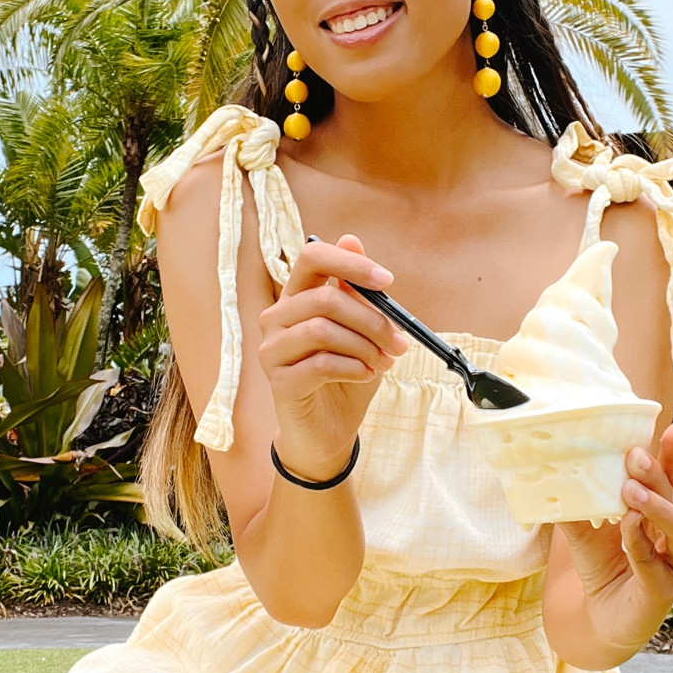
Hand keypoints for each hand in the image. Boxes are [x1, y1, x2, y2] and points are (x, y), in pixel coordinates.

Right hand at [257, 234, 408, 481]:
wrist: (330, 432)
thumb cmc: (347, 377)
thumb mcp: (362, 332)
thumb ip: (358, 293)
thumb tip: (353, 240)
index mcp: (297, 297)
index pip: (312, 257)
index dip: (350, 263)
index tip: (387, 281)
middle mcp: (277, 318)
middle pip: (325, 298)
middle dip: (372, 319)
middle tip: (399, 342)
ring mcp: (272, 349)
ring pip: (322, 329)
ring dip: (365, 346)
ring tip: (384, 362)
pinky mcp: (278, 380)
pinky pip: (321, 363)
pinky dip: (354, 367)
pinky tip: (366, 375)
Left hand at [557, 422, 672, 660]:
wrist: (601, 615)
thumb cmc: (606, 563)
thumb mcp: (591, 524)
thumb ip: (583, 498)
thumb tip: (556, 464)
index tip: (671, 428)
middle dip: (658, 476)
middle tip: (633, 457)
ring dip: (657, 507)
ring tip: (630, 491)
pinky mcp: (667, 592)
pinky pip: (658, 564)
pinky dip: (641, 543)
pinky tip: (626, 526)